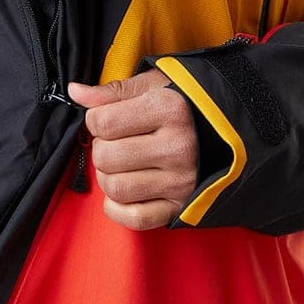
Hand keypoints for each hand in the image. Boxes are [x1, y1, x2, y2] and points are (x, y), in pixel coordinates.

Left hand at [67, 69, 197, 230]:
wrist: (228, 130)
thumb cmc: (183, 103)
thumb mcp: (153, 85)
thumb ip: (112, 91)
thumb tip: (75, 92)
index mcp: (170, 109)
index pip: (101, 122)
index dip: (96, 120)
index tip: (110, 118)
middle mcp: (178, 147)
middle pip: (104, 157)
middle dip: (102, 148)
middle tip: (118, 141)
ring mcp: (181, 180)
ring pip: (115, 188)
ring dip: (108, 177)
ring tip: (123, 163)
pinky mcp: (181, 206)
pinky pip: (135, 218)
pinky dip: (118, 208)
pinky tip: (124, 191)